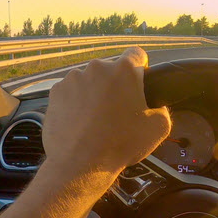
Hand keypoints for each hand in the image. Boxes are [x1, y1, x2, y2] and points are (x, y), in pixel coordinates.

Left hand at [42, 47, 170, 179]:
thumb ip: (161, 108)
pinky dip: (74, 103)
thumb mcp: (159, 128)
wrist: (80, 163)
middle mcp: (96, 67)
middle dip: (114, 85)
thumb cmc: (121, 145)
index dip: (139, 68)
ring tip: (95, 120)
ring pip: (88, 81)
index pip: (136, 54)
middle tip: (116, 111)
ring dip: (93, 93)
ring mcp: (72, 78)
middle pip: (110, 70)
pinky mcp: (55, 92)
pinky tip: (79, 123)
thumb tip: (155, 105)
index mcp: (123, 70)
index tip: (137, 83)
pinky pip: (70, 92)